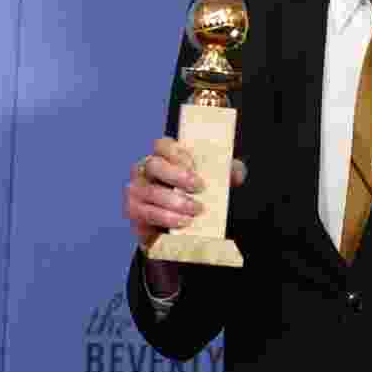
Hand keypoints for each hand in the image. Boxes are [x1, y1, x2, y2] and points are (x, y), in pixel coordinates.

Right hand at [124, 137, 247, 249]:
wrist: (179, 226)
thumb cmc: (195, 195)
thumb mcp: (214, 181)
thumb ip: (227, 173)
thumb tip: (237, 172)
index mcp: (163, 156)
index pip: (162, 144)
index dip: (177, 153)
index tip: (195, 165)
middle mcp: (145, 169)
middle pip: (153, 164)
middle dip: (177, 175)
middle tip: (200, 187)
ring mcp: (136, 189)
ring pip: (150, 191)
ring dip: (174, 201)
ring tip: (196, 210)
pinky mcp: (134, 211)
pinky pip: (145, 212)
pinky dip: (165, 217)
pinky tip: (182, 222)